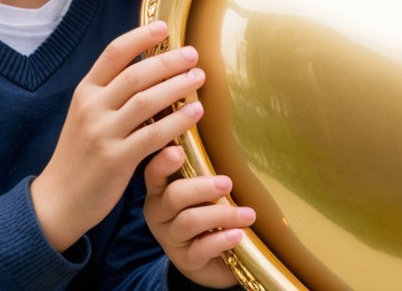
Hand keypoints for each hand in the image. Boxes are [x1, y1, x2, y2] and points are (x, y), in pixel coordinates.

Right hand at [31, 21, 204, 250]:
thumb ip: (111, 93)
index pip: (113, 54)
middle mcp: (92, 108)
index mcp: (85, 92)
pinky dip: (177, 121)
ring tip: (199, 77)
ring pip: (146, 101)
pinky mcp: (115, 159)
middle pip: (136, 75)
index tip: (165, 26)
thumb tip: (149, 66)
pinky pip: (153, 135)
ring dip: (177, 86)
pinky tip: (196, 112)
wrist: (58, 200)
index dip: (140, 37)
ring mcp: (102, 133)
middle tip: (193, 54)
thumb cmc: (81, 154)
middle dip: (168, 61)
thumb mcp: (87, 116)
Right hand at [144, 144, 255, 287]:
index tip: (178, 152)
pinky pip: (200, 249)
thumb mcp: (202, 191)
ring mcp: (170, 238)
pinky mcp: (184, 260)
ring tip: (248, 214)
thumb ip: (204, 172)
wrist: (210, 259)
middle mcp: (159, 213)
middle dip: (201, 188)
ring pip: (189, 222)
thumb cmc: (206, 212)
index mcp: (160, 189)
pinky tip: (238, 234)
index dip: (163, 162)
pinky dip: (221, 240)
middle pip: (174, 196)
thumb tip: (226, 141)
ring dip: (221, 215)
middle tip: (227, 183)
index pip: (154, 172)